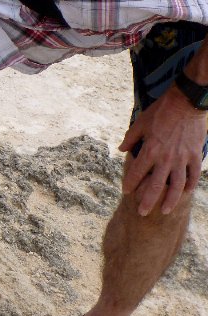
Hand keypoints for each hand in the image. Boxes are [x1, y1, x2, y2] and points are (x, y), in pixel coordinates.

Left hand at [119, 88, 206, 215]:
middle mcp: (166, 158)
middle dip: (148, 201)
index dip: (130, 184)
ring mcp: (182, 158)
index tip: (126, 191)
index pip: (137, 173)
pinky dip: (190, 185)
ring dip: (171, 200)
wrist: (187, 101)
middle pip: (155, 186)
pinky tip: (185, 193)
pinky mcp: (195, 154)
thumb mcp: (140, 123)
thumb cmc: (161, 111)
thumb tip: (121, 150)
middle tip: (142, 212)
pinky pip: (193, 174)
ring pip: (177, 185)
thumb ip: (130, 139)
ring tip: (165, 210)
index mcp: (150, 151)